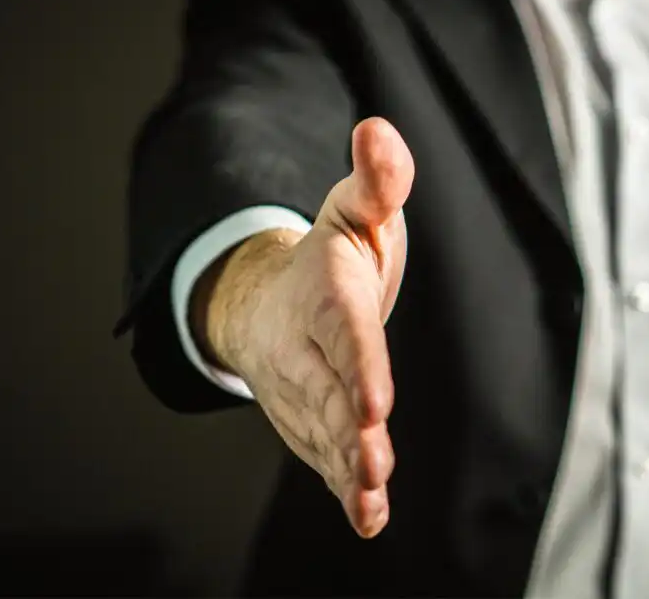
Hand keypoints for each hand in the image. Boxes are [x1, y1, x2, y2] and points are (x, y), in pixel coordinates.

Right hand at [195, 117, 412, 537]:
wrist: (270, 299)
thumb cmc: (330, 255)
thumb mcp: (356, 209)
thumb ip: (377, 179)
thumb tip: (378, 129)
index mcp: (325, 294)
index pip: (344, 332)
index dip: (359, 366)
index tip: (375, 403)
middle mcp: (307, 347)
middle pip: (328, 392)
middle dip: (348, 430)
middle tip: (372, 462)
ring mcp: (303, 389)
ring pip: (324, 433)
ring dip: (346, 468)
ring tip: (368, 498)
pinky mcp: (310, 419)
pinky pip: (324, 455)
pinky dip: (344, 487)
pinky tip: (368, 518)